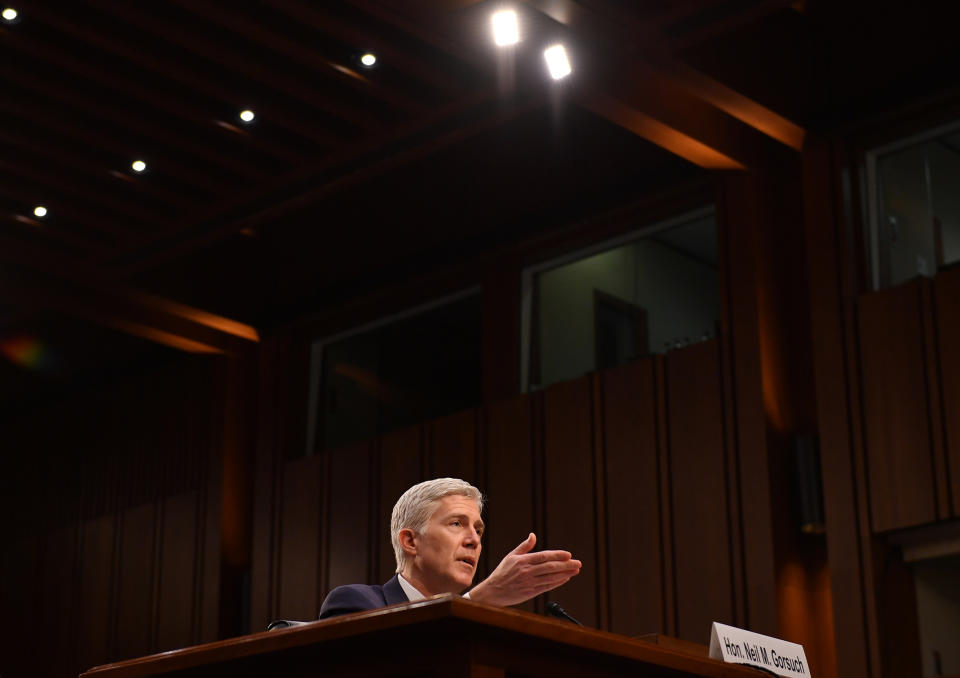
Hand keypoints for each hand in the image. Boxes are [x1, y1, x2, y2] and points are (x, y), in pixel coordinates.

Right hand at [467, 533, 581, 606]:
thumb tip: (533, 535)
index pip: (544, 556)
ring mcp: (530, 583)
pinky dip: (558, 582)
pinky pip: (547, 587)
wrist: (493, 592)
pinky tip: (565, 579)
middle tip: (578, 563)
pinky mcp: (531, 592)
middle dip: (566, 565)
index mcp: (523, 561)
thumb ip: (524, 547)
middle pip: (550, 567)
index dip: (557, 555)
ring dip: (565, 574)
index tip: (569, 555)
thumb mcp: (511, 556)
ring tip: (575, 570)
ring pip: (551, 578)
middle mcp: (527, 571)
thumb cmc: (502, 573)